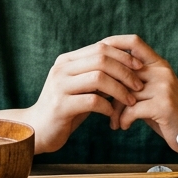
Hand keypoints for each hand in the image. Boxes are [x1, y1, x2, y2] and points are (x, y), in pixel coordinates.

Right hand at [0, 41, 145, 153]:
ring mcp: (59, 87)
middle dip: (125, 72)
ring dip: (120, 90)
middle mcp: (61, 69)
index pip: (100, 47)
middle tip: (139, 85)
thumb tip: (127, 66)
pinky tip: (114, 115)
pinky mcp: (60, 106)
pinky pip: (92, 101)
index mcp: (67, 60)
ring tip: (131, 101)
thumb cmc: (65, 109)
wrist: (36, 130)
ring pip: (99, 78)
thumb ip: (96, 75)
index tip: (140, 68)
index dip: (123, 56)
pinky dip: (108, 107)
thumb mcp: (80, 88)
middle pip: (101, 59)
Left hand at [110, 35, 177, 150]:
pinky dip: (124, 120)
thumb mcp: (150, 92)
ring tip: (113, 122)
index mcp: (158, 64)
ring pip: (125, 93)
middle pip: (123, 72)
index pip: (134, 42)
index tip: (96, 58)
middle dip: (108, 91)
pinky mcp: (164, 105)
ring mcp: (164, 87)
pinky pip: (133, 109)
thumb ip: (132, 82)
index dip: (113, 43)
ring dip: (115, 111)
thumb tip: (100, 77)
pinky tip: (124, 127)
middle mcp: (161, 71)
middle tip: (100, 104)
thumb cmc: (165, 113)